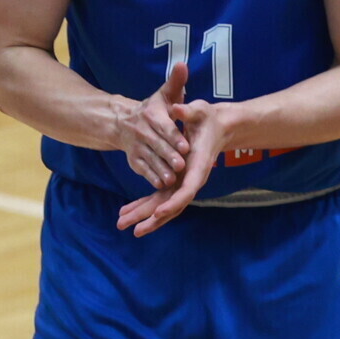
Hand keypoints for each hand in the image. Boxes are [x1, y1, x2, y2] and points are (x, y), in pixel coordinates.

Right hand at [105, 63, 191, 185]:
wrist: (122, 123)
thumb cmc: (152, 109)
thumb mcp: (164, 94)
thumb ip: (176, 82)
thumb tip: (182, 64)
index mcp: (151, 114)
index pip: (164, 126)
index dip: (174, 136)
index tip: (186, 145)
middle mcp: (142, 131)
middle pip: (157, 145)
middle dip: (169, 156)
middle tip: (182, 165)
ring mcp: (136, 147)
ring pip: (150, 159)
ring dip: (160, 170)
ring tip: (172, 178)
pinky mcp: (134, 160)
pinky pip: (142, 169)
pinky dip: (151, 177)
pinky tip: (162, 184)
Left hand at [116, 100, 227, 235]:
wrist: (217, 126)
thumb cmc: (207, 118)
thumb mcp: (199, 111)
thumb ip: (188, 112)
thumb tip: (176, 109)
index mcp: (198, 166)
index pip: (187, 190)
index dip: (173, 202)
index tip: (159, 212)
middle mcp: (191, 180)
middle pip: (172, 205)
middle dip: (153, 218)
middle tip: (133, 230)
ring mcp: (183, 183)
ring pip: (164, 206)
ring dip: (144, 216)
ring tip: (122, 223)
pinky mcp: (176, 183)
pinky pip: (159, 198)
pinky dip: (144, 206)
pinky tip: (127, 213)